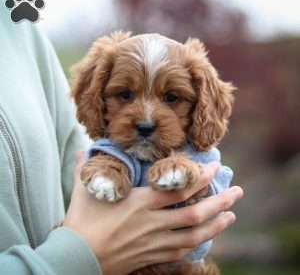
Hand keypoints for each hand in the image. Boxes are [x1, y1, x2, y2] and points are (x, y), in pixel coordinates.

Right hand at [63, 152, 242, 274]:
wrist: (76, 260)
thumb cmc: (82, 222)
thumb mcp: (84, 190)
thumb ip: (85, 167)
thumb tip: (81, 149)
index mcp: (140, 203)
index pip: (178, 189)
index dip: (200, 178)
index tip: (215, 168)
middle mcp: (153, 222)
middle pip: (195, 212)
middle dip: (220, 202)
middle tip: (237, 192)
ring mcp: (155, 242)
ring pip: (195, 234)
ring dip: (216, 224)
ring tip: (231, 215)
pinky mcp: (152, 256)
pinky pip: (183, 251)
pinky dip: (199, 243)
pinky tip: (208, 237)